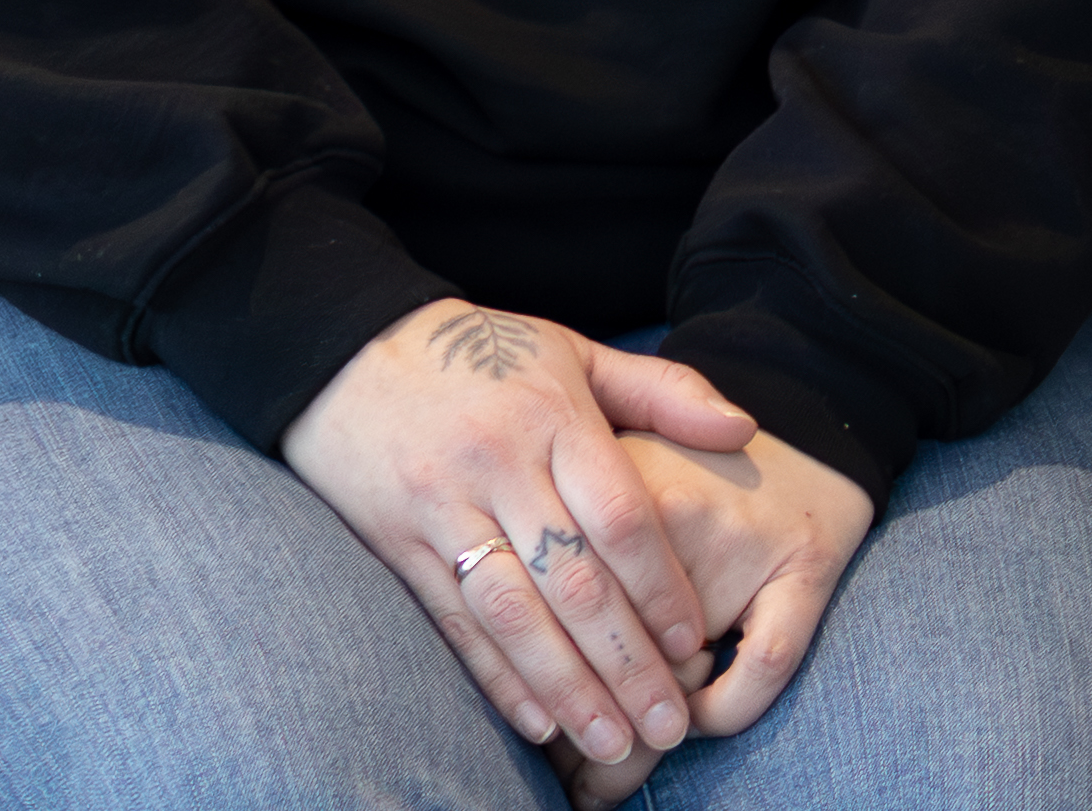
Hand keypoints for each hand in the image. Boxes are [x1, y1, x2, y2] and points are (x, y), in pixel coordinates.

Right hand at [281, 297, 757, 768]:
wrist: (346, 348)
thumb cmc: (482, 353)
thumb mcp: (574, 351)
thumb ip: (663, 391)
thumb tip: (746, 429)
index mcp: (553, 418)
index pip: (619, 516)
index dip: (659, 586)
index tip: (694, 643)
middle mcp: (498, 467)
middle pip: (572, 581)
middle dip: (625, 661)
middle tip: (668, 725)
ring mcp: (441, 509)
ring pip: (513, 615)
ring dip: (567, 687)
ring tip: (613, 742)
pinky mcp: (393, 545)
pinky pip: (451, 622)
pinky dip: (494, 678)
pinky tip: (537, 722)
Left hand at [496, 422, 880, 797]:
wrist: (805, 414)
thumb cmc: (689, 457)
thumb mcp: (610, 459)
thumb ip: (550, 524)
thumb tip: (490, 625)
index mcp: (610, 483)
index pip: (557, 602)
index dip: (536, 676)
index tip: (530, 727)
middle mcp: (673, 513)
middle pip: (611, 646)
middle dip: (584, 724)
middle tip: (569, 781)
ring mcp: (743, 542)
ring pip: (677, 671)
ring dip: (641, 741)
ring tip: (604, 787)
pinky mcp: (808, 564)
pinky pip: (761, 662)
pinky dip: (730, 706)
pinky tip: (704, 720)